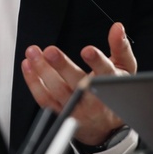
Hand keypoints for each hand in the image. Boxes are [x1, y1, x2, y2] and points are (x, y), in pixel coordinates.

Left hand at [21, 22, 134, 145]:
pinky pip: (44, 99)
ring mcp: (75, 109)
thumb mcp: (124, 69)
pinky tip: (28, 66)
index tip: (88, 50)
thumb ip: (120, 47)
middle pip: (77, 83)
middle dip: (62, 67)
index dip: (97, 61)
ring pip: (57, 91)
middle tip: (50, 51)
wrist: (106, 126)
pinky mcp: (61, 114)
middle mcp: (92, 100)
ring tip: (33, 53)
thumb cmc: (113, 91)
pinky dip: (34, 83)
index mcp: (109, 85)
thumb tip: (117, 27)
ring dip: (42, 71)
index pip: (105, 72)